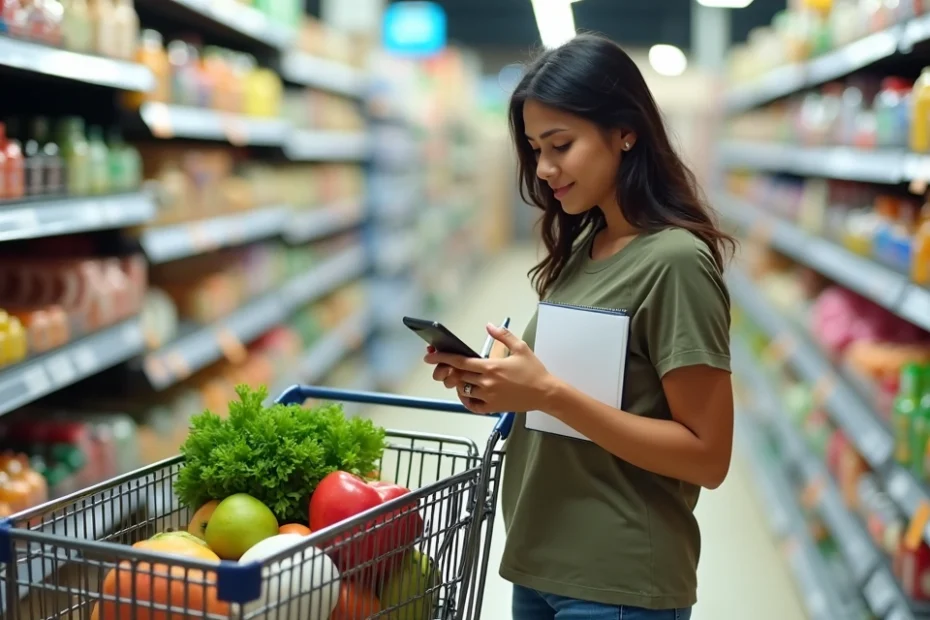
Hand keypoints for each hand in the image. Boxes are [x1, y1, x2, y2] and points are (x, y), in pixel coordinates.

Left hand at [424, 324, 552, 413]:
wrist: (545, 393)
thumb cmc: (533, 370)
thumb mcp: (520, 348)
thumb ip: (502, 336)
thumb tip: (489, 325)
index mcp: (490, 367)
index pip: (459, 362)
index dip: (442, 358)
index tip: (430, 356)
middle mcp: (486, 383)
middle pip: (458, 376)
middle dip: (447, 371)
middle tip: (444, 367)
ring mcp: (488, 397)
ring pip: (463, 390)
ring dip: (458, 384)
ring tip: (461, 377)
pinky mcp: (492, 408)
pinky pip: (472, 405)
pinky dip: (466, 400)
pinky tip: (467, 393)